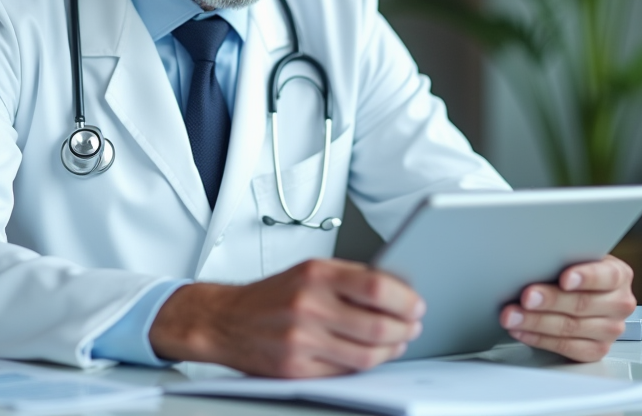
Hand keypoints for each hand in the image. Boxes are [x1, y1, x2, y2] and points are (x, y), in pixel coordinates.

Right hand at [148, 258, 424, 377]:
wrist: (224, 320)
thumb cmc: (270, 295)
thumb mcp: (308, 270)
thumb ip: (349, 277)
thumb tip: (396, 288)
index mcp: (315, 275)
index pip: (375, 287)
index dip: (405, 299)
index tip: (417, 304)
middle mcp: (307, 306)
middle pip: (376, 326)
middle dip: (404, 328)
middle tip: (414, 325)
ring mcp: (301, 341)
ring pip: (366, 355)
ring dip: (391, 350)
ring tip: (397, 341)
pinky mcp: (296, 369)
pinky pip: (345, 373)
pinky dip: (365, 365)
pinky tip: (370, 355)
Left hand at [499, 254, 635, 361]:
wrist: (582, 292)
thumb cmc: (574, 270)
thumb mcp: (575, 257)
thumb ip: (564, 259)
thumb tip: (536, 259)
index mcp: (619, 275)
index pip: (606, 276)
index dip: (586, 277)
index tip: (564, 279)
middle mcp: (619, 304)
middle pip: (583, 304)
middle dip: (550, 300)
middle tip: (526, 297)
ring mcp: (610, 330)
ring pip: (570, 327)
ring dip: (536, 322)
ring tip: (513, 316)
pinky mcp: (596, 350)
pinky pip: (566, 347)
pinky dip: (539, 338)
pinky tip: (522, 331)